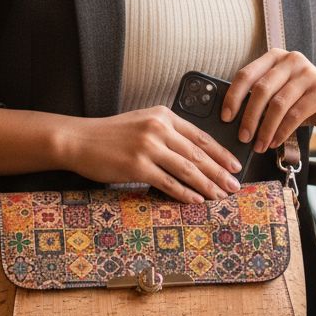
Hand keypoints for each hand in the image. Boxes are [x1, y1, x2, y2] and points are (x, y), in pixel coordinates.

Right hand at [58, 107, 243, 203]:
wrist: (79, 140)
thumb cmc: (110, 134)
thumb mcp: (142, 122)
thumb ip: (166, 132)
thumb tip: (194, 153)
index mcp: (163, 115)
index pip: (200, 135)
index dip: (221, 153)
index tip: (235, 165)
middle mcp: (158, 128)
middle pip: (198, 154)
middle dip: (220, 172)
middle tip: (235, 186)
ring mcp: (148, 147)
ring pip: (187, 169)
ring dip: (207, 185)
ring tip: (220, 196)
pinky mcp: (137, 167)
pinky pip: (168, 183)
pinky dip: (185, 193)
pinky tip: (197, 201)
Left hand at [221, 48, 315, 151]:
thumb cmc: (302, 101)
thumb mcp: (279, 94)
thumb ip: (260, 98)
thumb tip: (232, 118)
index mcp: (275, 57)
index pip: (246, 74)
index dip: (233, 96)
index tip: (225, 117)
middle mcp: (291, 60)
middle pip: (261, 89)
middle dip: (249, 116)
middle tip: (243, 137)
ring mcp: (308, 74)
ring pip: (278, 104)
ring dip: (265, 129)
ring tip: (259, 145)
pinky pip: (295, 114)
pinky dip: (282, 131)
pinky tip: (275, 142)